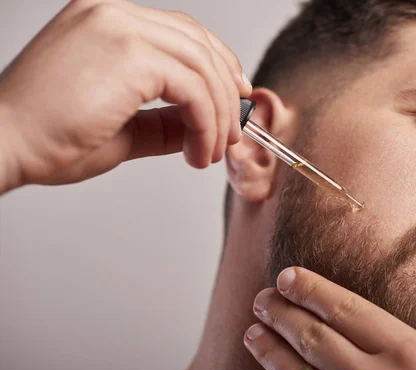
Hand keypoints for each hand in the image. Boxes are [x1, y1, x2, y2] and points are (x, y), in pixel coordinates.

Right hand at [0, 0, 251, 192]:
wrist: (6, 145)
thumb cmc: (50, 137)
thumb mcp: (124, 127)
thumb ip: (164, 120)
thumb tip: (200, 124)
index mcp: (107, 21)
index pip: (182, 33)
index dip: (218, 64)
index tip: (234, 97)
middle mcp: (113, 13)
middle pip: (199, 44)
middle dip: (227, 92)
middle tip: (234, 132)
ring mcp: (119, 26)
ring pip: (202, 66)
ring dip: (218, 115)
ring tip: (212, 151)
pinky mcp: (128, 52)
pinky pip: (194, 88)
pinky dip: (207, 123)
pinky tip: (198, 151)